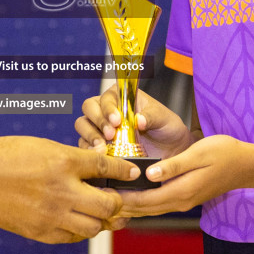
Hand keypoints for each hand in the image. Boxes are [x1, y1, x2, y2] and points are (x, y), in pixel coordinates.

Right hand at [0, 137, 137, 242]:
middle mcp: (62, 191)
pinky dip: (80, 230)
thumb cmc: (5, 156)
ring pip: (94, 227)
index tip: (132, 174)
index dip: (124, 171)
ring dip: (101, 221)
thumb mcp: (43, 146)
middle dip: (117, 203)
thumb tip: (99, 164)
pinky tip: (77, 220)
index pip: (106, 169)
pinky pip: (73, 237)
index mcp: (63, 163)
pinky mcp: (41, 232)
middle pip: (109, 205)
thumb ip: (73, 157)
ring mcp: (52, 215)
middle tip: (116, 199)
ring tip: (100, 213)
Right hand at [76, 84, 195, 158]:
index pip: (106, 97)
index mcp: (121, 97)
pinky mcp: (98, 145)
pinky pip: (85, 145)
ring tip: (103, 148)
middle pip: (89, 109)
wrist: (170, 151)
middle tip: (110, 135)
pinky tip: (101, 156)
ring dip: (90, 136)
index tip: (117, 121)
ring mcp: (100, 128)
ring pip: (83, 126)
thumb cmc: (166, 128)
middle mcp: (107, 110)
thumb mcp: (164, 119)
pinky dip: (90, 151)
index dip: (108, 108)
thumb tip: (139, 120)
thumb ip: (152, 116)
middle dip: (98, 121)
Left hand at [114, 134, 249, 217]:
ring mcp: (182, 201)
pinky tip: (128, 194)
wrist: (247, 165)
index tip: (101, 191)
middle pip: (142, 209)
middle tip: (95, 197)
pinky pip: (156, 204)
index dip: (120, 198)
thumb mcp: (198, 153)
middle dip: (119, 205)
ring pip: (148, 209)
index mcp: (180, 191)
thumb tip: (149, 175)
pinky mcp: (184, 197)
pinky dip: (140, 202)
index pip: (143, 201)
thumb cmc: (224, 154)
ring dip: (128, 205)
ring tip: (106, 198)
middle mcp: (179, 201)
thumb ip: (173, 166)